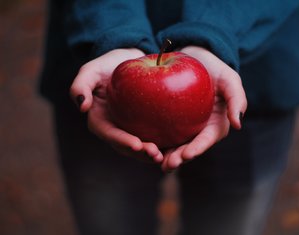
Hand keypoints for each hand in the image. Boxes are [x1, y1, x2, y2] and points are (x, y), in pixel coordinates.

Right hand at [70, 49, 162, 163]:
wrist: (130, 61)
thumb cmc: (109, 65)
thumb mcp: (92, 70)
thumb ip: (81, 85)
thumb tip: (82, 107)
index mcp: (101, 120)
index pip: (110, 134)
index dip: (122, 141)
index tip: (136, 144)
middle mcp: (115, 129)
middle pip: (126, 146)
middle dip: (140, 153)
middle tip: (155, 154)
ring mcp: (130, 129)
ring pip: (140, 146)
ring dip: (151, 154)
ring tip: (165, 156)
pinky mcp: (145, 126)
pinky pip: (153, 136)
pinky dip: (163, 144)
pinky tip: (175, 147)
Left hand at [161, 46, 246, 171]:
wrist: (194, 58)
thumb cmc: (214, 68)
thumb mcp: (229, 79)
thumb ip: (237, 99)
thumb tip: (238, 124)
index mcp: (215, 124)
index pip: (206, 140)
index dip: (197, 148)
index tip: (186, 155)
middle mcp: (199, 129)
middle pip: (189, 147)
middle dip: (179, 158)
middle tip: (168, 165)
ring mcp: (184, 126)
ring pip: (175, 144)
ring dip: (167, 155)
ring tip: (156, 160)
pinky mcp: (170, 120)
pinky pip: (163, 131)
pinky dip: (156, 140)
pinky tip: (145, 145)